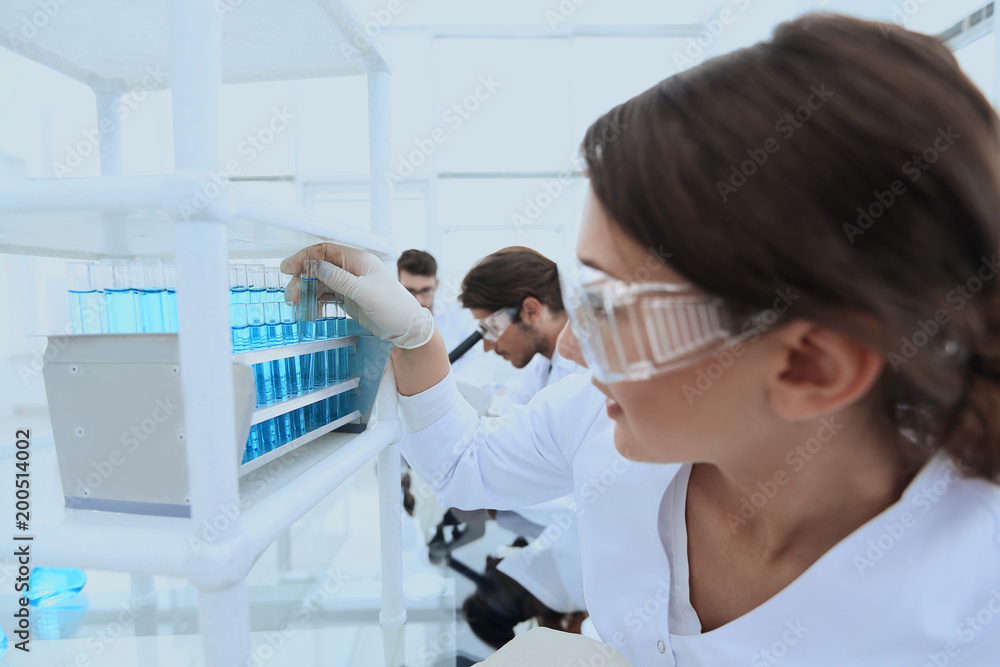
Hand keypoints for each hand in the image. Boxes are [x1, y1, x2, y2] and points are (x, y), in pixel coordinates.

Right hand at [280, 243, 434, 349]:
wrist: (407, 329)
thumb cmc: (393, 307)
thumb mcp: (365, 293)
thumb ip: (339, 279)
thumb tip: (316, 266)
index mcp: (359, 259)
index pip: (326, 251)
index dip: (305, 257)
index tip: (288, 268)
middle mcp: (353, 268)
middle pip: (319, 267)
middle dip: (303, 279)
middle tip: (292, 296)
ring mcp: (350, 283)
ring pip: (320, 282)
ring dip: (306, 292)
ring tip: (296, 305)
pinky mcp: (348, 297)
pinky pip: (326, 295)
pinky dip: (315, 302)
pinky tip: (308, 312)